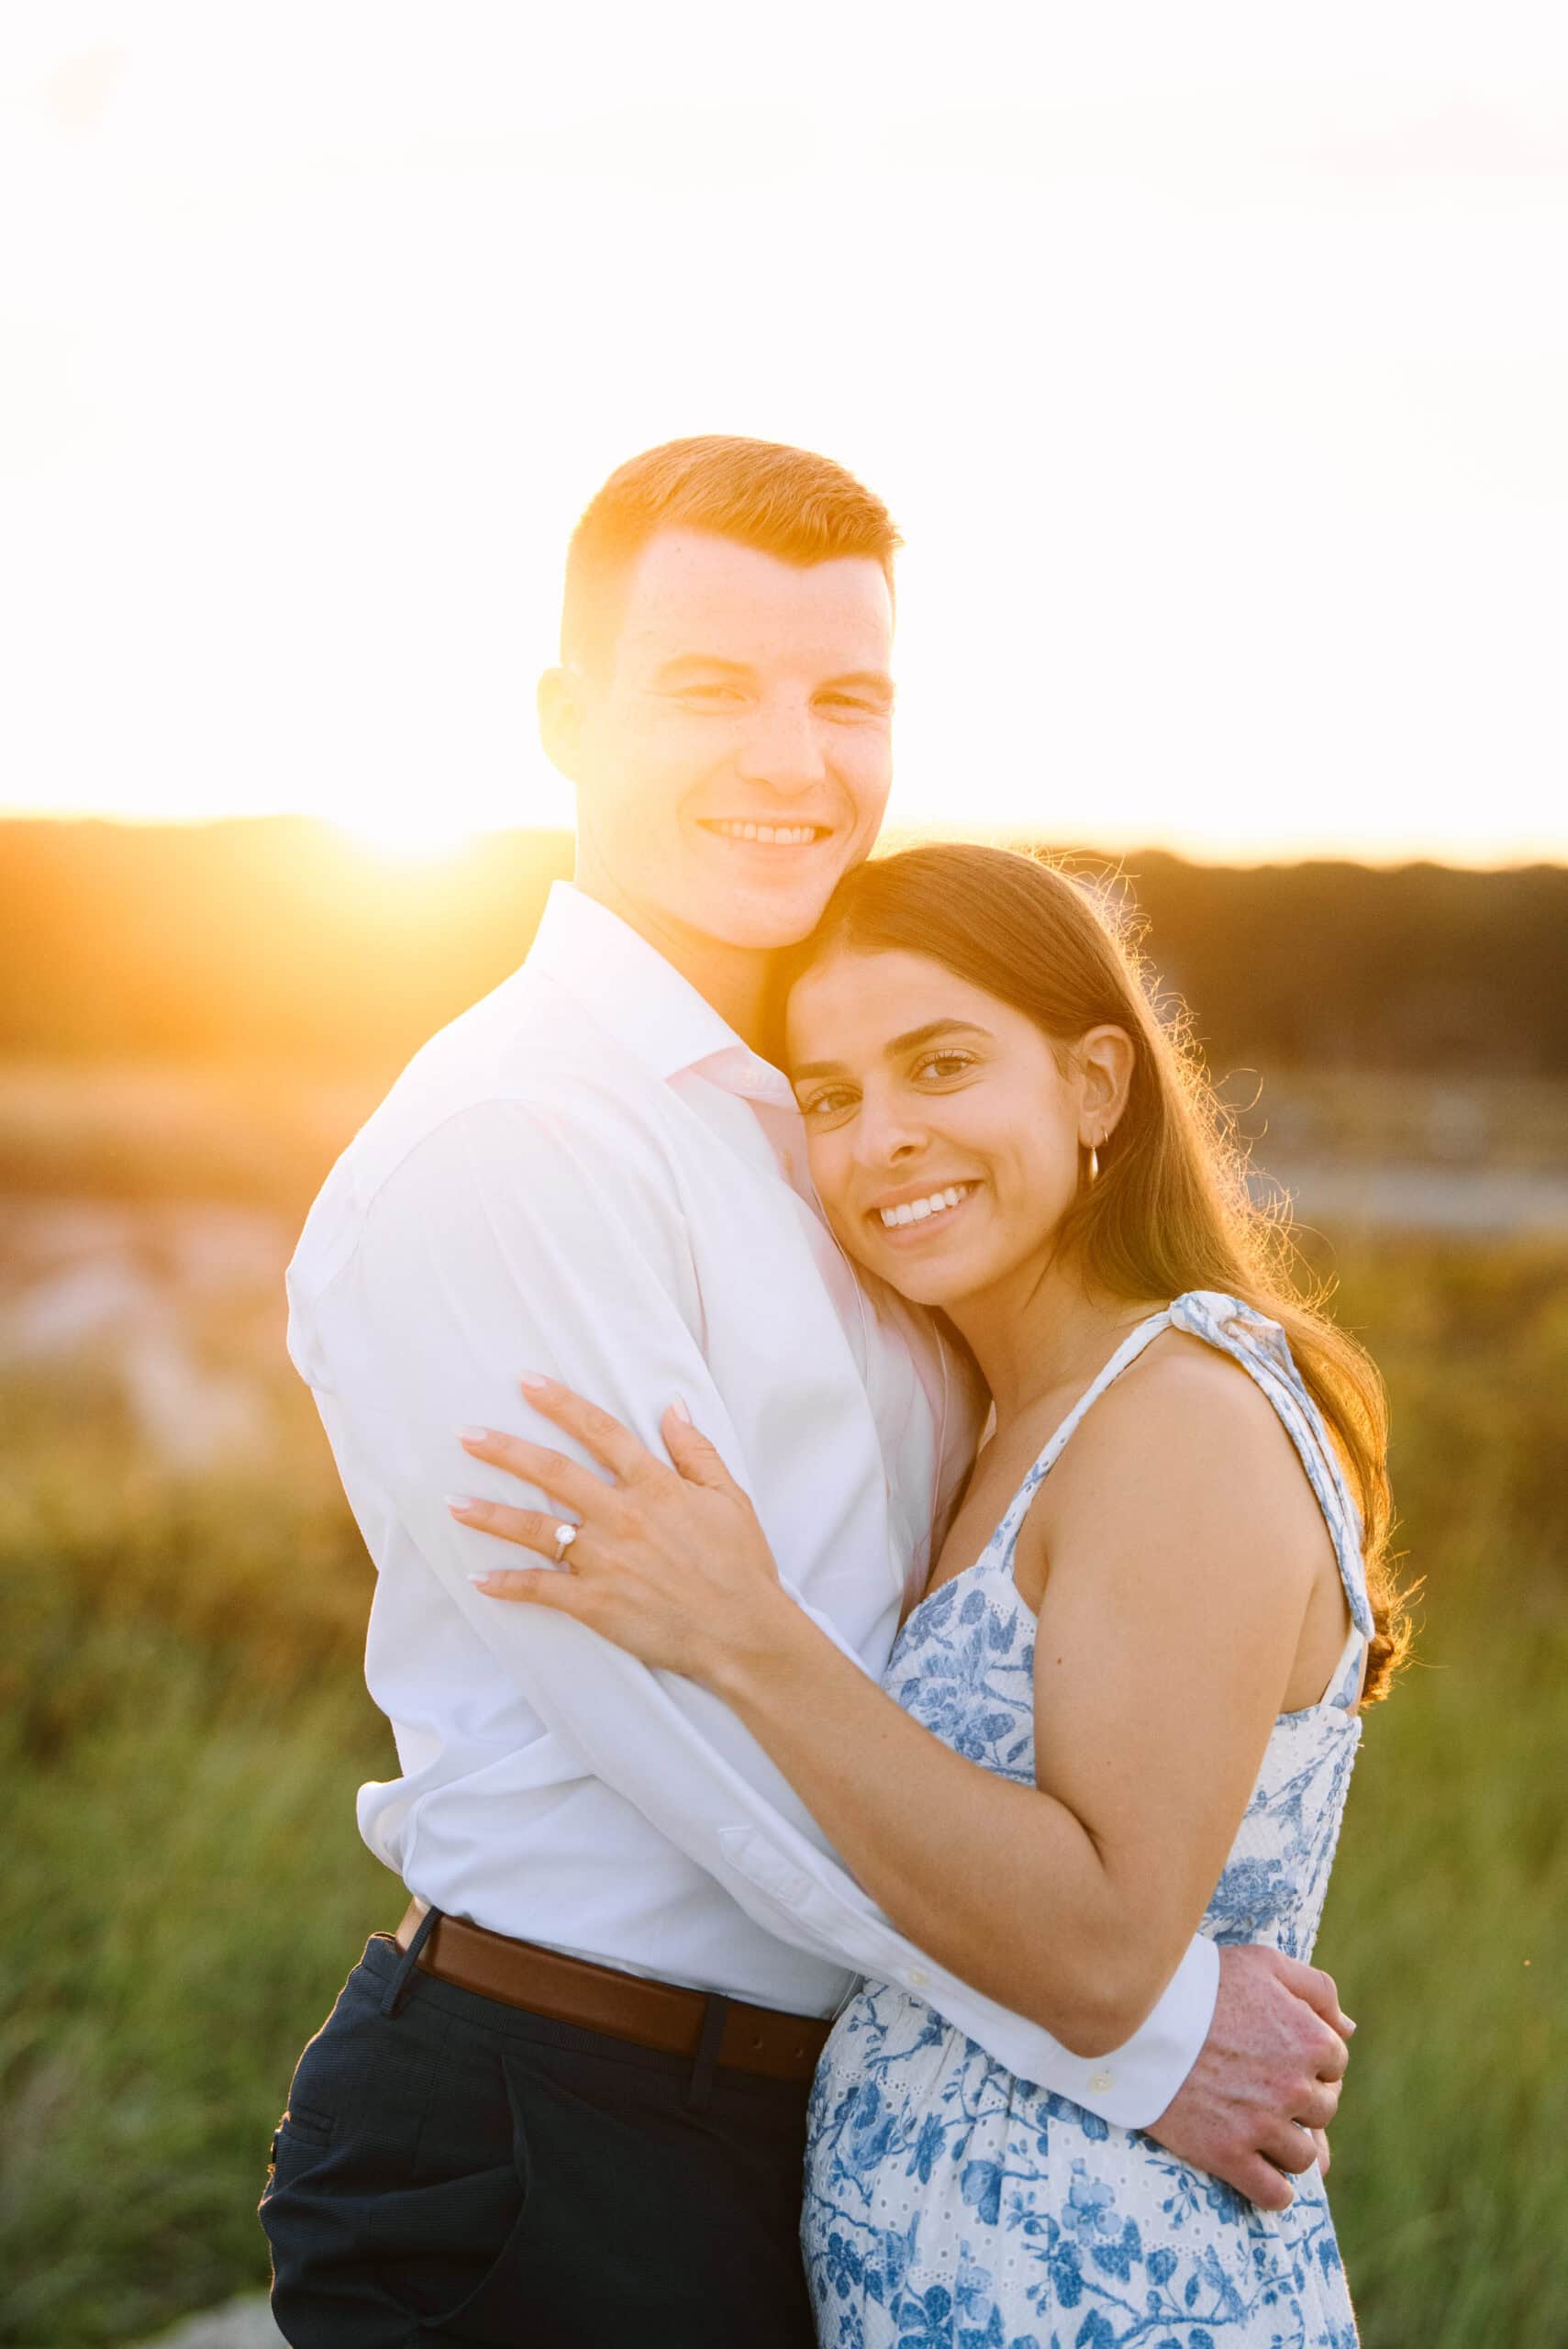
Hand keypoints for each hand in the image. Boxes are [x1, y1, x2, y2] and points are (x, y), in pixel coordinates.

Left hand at [448, 1376, 788, 1681]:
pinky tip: (479, 1580)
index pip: (600, 1432)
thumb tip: (672, 1406)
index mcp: (655, 1486)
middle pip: (553, 1474)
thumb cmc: (741, 1565)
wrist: (743, 1631)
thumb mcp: (730, 1497)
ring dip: (491, 1515)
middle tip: (466, 1435)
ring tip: (453, 1503)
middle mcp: (623, 1515)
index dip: (561, 1404)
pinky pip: (541, 1590)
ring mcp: (605, 1560)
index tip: (526, 1383)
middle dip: (505, 1451)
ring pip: (536, 1529)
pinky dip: (508, 1586)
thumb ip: (697, 1451)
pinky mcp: (595, 1603)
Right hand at [1145, 1944, 1351, 2209]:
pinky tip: (1261, 2174)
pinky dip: (1274, 2191)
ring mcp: (1261, 2125)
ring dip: (1289, 2145)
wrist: (1137, 2013)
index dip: (1310, 2060)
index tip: (1280, 2056)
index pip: (1335, 2064)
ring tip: (1260, 2128)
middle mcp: (1293, 2087)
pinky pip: (1273, 2194)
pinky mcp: (1228, 2155)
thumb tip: (1348, 2028)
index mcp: (1310, 2040)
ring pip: (1304, 2157)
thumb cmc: (1202, 1981)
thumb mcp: (1264, 1963)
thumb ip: (1317, 1990)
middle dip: (1301, 2102)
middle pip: (1323, 2111)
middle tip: (1265, 2088)